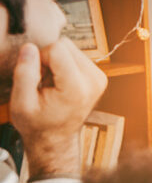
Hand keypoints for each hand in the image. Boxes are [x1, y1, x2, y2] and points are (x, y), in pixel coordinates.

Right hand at [11, 39, 107, 176]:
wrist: (56, 138)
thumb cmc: (37, 124)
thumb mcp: (21, 103)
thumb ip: (24, 73)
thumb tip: (30, 48)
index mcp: (76, 88)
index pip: (58, 48)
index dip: (40, 58)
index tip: (37, 77)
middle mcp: (94, 81)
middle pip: (66, 45)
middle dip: (48, 59)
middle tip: (44, 82)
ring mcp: (99, 78)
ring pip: (71, 48)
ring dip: (56, 62)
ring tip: (51, 85)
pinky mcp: (99, 76)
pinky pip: (76, 56)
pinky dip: (64, 65)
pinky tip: (60, 84)